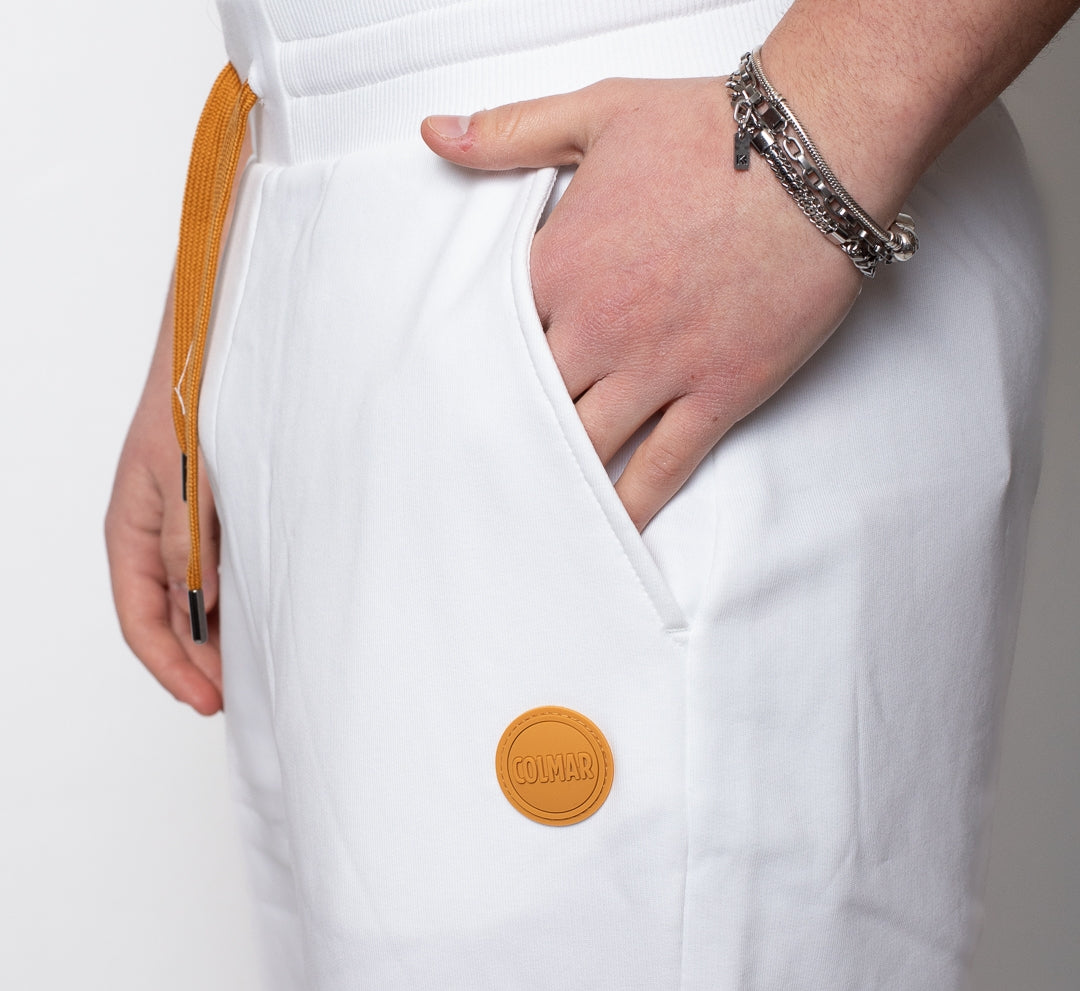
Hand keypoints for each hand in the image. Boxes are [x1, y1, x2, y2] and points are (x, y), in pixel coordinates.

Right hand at [105, 285, 223, 715]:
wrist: (223, 335)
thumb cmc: (193, 396)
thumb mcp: (185, 476)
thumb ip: (188, 542)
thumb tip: (200, 611)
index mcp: (131, 527)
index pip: (141, 617)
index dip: (171, 666)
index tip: (208, 700)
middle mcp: (157, 533)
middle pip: (169, 618)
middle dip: (198, 662)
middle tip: (237, 698)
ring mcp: (190, 526)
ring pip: (198, 599)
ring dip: (221, 637)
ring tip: (256, 669)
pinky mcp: (223, 515)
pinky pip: (224, 572)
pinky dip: (239, 602)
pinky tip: (268, 617)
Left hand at [421, 76, 861, 530]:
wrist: (818, 150)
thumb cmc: (710, 130)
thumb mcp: (596, 114)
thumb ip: (508, 133)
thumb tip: (432, 133)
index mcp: (559, 265)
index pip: (493, 339)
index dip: (473, 378)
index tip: (450, 411)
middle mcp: (599, 327)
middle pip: (531, 406)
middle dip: (503, 444)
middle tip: (473, 486)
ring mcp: (657, 367)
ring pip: (588, 445)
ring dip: (556, 483)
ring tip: (526, 524)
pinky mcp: (717, 392)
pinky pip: (663, 466)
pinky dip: (632, 506)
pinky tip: (608, 533)